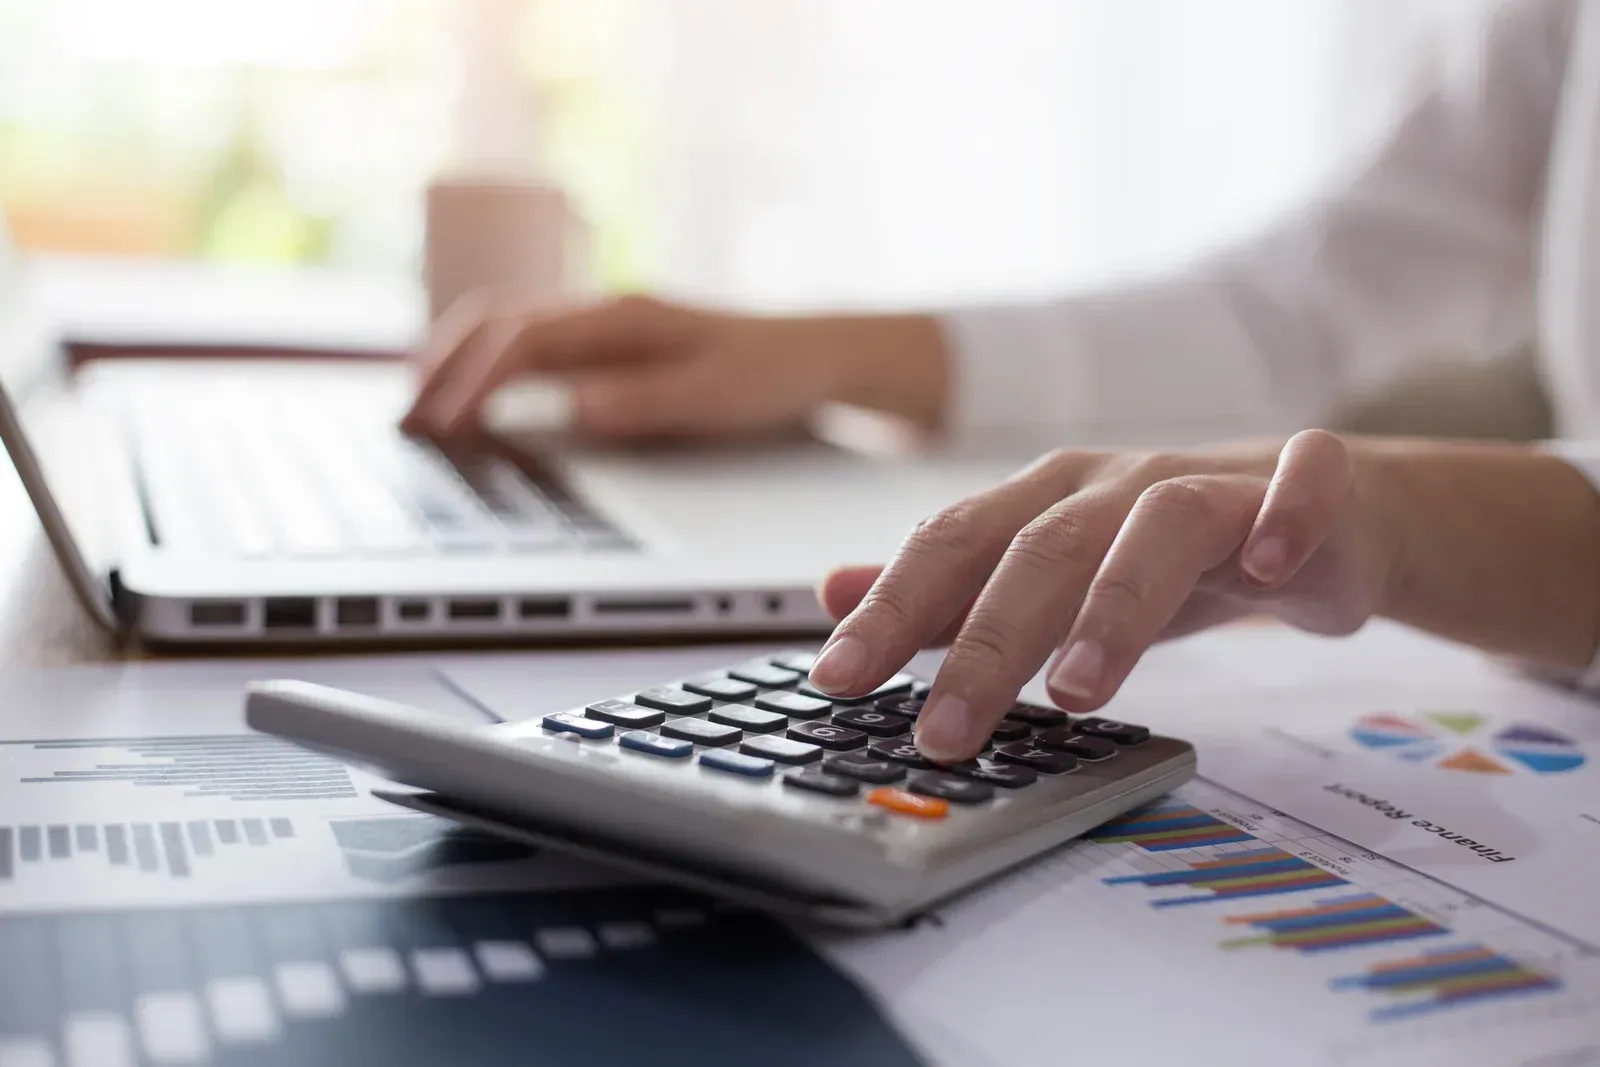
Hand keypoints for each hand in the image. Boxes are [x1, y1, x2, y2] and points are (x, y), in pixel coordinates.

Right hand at [402, 293, 949, 440]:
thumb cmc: (770, 374)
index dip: (475, 383)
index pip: (523, 342)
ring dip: (456, 361)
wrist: (816, 354)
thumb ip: (641, 401)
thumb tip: (571, 408)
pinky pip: (531, 342)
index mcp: (623, 318)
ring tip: (420, 405)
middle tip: (406, 420)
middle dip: (444, 370)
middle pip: (496, 324)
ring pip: (506, 326)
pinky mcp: (611, 341)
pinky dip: (488, 363)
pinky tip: (477, 396)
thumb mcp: (713, 396)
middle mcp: (605, 311)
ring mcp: (605, 322)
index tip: (444, 425)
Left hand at [808, 431, 1395, 761]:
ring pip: (1160, 524)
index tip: (835, 682)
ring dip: (1114, 604)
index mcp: (1047, 500)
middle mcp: (1118, 484)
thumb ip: (947, 592)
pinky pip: (1304, 487)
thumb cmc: (1166, 553)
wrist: (1317, 515)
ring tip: (1077, 692)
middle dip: (986, 641)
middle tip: (945, 731)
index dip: (891, 609)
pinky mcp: (1311, 488)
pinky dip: (1284, 520)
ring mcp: (1215, 482)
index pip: (953, 545)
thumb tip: (831, 593)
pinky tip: (1266, 576)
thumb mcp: (1049, 575)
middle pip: (1041, 547)